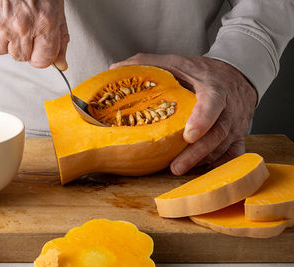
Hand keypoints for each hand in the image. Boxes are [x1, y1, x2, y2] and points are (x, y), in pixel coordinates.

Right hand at [0, 0, 69, 69]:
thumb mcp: (54, 6)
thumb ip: (59, 37)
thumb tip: (61, 63)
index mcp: (45, 22)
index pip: (42, 61)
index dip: (39, 53)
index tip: (37, 45)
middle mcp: (20, 26)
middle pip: (20, 56)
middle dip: (21, 42)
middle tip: (19, 19)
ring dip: (1, 36)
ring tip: (4, 13)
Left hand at [111, 54, 257, 174]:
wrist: (236, 74)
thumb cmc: (199, 72)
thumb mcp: (176, 62)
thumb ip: (147, 63)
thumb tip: (114, 68)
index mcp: (213, 88)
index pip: (212, 103)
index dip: (203, 119)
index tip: (188, 135)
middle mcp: (228, 109)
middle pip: (216, 134)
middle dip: (196, 153)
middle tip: (175, 167)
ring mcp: (235, 126)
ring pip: (222, 148)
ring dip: (201, 162)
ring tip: (177, 171)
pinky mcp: (237, 138)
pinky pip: (232, 157)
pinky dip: (217, 167)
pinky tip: (196, 173)